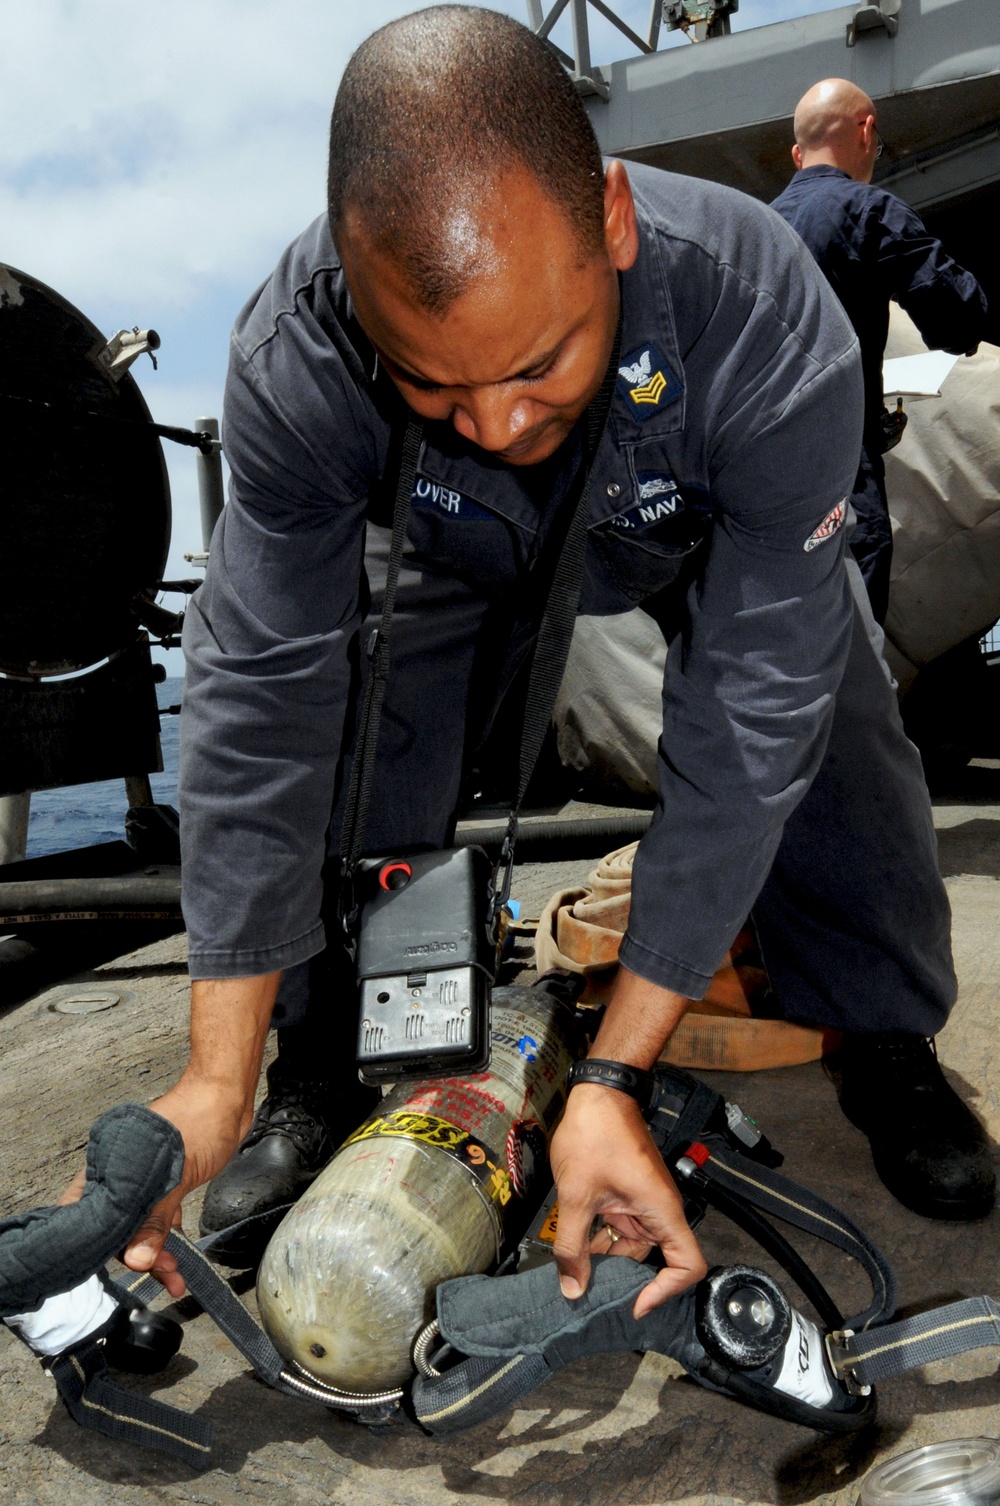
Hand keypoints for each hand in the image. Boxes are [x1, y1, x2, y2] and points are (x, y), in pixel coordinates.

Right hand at [58, 1075, 254, 1299]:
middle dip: (135, 1256)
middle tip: (162, 1274)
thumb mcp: (177, 1175)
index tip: (118, 1271)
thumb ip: (155, 1219)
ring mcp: (142, 1178)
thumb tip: (138, 1259)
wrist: (229, 1096)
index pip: (87, 1216)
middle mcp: (119, 1173)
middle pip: (115, 1226)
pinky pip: (157, 1217)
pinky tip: (179, 1258)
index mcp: (107, 1166)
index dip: (98, 1247)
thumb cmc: (200, 1118)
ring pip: (139, 1226)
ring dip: (155, 1253)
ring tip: (176, 1276)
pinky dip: (167, 1236)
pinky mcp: (163, 1182)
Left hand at [549, 1083, 706, 1318]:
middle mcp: (659, 1209)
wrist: (597, 1092)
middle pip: (655, 1259)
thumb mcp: (577, 1195)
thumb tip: (572, 1288)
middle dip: (625, 1276)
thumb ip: (573, 1245)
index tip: (636, 1304)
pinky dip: (602, 1238)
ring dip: (607, 1256)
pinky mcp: (629, 1193)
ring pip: (633, 1244)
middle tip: (591, 1290)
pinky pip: (622, 1227)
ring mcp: (644, 1201)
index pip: (688, 1265)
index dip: (666, 1291)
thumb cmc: (595, 1133)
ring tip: (574, 1268)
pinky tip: (576, 1245)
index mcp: (661, 1210)